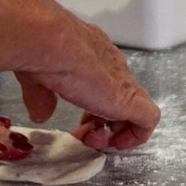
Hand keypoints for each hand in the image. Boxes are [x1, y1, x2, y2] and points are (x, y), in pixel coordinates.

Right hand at [14, 13, 159, 150]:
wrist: (51, 43)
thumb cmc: (42, 53)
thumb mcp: (37, 79)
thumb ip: (41, 97)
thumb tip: (40, 114)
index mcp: (92, 56)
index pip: (103, 83)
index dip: (93, 107)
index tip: (80, 123)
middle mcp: (112, 65)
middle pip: (119, 98)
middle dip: (103, 123)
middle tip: (85, 136)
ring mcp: (124, 82)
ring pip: (134, 110)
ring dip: (115, 131)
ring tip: (94, 141)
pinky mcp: (131, 100)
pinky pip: (148, 119)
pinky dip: (137, 134)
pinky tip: (119, 143)